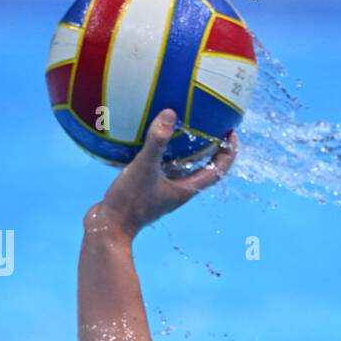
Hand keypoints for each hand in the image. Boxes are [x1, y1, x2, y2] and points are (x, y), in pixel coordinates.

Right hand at [94, 109, 237, 237]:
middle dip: (210, 148)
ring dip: (186, 151)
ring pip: (181, 168)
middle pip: (203, 168)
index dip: (228, 153)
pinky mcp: (147, 189)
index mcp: (186, 189)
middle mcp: (179, 191)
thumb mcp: (143, 167)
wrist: (108, 227)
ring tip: (183, 127)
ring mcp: (163, 191)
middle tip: (212, 126)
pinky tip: (149, 139)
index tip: (231, 133)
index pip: (218, 171)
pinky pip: (160, 168)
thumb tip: (170, 113)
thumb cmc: (129, 202)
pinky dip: (161, 153)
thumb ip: (157, 142)